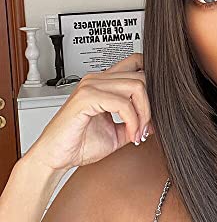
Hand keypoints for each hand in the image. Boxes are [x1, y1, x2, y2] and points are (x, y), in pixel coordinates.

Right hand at [27, 53, 152, 170]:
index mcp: (104, 83)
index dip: (152, 80)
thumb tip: (157, 121)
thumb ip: (136, 123)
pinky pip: (122, 103)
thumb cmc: (79, 144)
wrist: (56, 158)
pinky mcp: (86, 98)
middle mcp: (97, 79)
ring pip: (136, 86)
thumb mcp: (118, 133)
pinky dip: (132, 120)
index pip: (136, 63)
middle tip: (146, 127)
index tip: (156, 107)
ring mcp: (91, 86)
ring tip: (138, 132)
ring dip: (143, 113)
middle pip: (142, 76)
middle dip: (150, 105)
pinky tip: (131, 134)